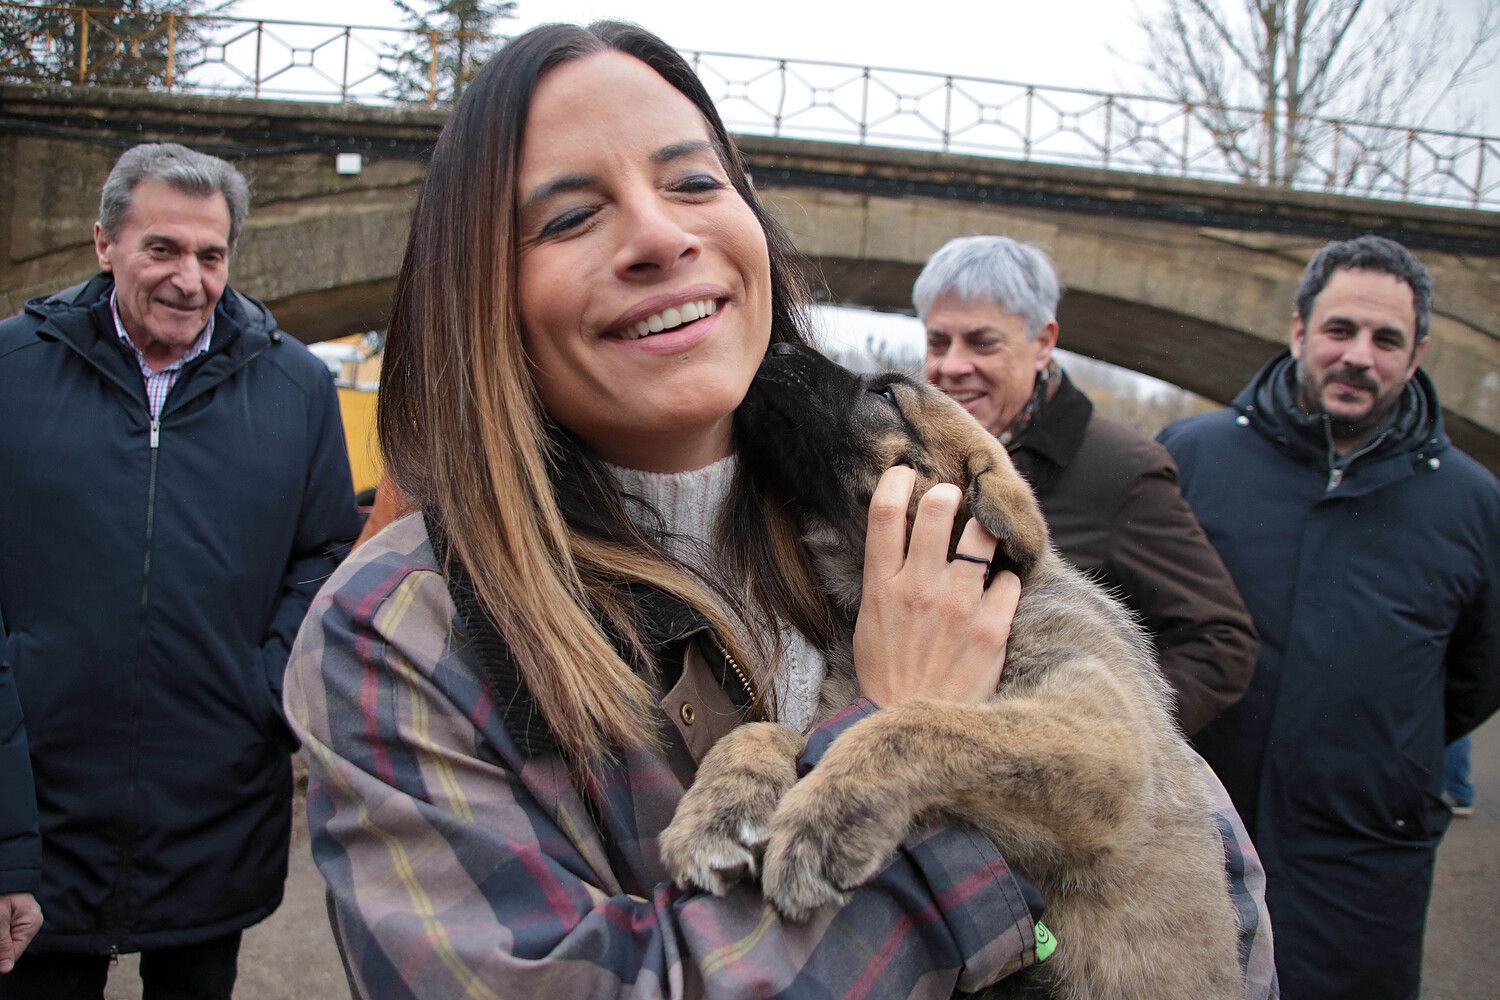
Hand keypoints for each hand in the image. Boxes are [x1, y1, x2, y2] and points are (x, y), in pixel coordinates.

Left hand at [0, 892, 41, 973]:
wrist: (2, 869)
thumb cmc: (1, 891)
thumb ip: (2, 943)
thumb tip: (6, 968)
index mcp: (31, 922)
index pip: (14, 952)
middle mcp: (29, 922)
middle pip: (9, 946)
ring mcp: (22, 919)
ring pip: (5, 939)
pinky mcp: (13, 916)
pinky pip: (5, 932)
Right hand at [852, 466, 1020, 705]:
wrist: (908, 727)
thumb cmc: (888, 674)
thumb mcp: (870, 620)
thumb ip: (887, 579)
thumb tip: (905, 540)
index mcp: (883, 586)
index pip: (884, 513)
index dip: (896, 480)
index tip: (905, 472)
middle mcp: (920, 588)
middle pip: (938, 510)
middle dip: (949, 496)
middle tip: (953, 500)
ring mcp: (959, 607)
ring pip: (982, 537)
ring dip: (984, 529)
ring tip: (983, 536)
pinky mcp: (992, 629)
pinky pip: (1010, 581)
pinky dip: (1005, 582)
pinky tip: (996, 595)